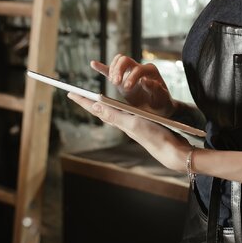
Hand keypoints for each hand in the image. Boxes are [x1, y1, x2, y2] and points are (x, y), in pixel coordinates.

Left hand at [67, 92, 191, 172]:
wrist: (171, 150)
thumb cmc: (154, 136)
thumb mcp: (132, 123)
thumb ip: (114, 114)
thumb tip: (94, 106)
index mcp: (118, 120)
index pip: (96, 108)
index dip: (83, 100)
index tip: (70, 93)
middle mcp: (122, 122)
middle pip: (100, 110)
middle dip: (88, 102)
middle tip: (76, 94)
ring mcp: (130, 124)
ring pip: (110, 112)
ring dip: (100, 105)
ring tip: (91, 100)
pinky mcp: (139, 124)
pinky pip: (121, 114)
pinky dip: (115, 108)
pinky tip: (116, 108)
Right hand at [90, 55, 174, 117]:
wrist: (159, 107)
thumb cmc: (162, 102)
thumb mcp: (162, 98)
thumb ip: (155, 89)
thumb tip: (145, 80)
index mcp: (150, 71)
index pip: (138, 69)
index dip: (131, 77)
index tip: (127, 88)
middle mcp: (139, 68)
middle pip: (125, 60)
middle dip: (119, 70)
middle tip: (116, 83)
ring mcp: (130, 72)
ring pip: (118, 61)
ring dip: (112, 70)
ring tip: (113, 82)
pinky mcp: (122, 78)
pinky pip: (111, 70)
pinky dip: (102, 67)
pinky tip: (93, 64)